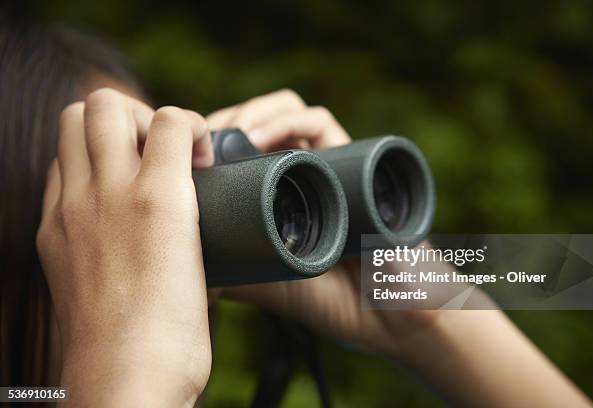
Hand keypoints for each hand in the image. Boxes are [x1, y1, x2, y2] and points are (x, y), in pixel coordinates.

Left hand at [37, 88, 213, 406]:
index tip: (201, 156)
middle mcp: (109, 194)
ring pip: (70, 124)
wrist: (127, 378)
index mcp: (160, 200)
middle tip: (158, 147)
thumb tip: (196, 196)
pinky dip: (82, 167)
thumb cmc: (178, 332)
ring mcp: (71, 211)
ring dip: (104, 130)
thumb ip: (200, 217)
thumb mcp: (210, 263)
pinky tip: (105, 197)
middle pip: (105, 103)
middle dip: (140, 113)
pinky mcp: (50, 232)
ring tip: (129, 162)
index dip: (194, 126)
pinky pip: (58, 171)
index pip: (172, 118)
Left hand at [207, 89, 440, 359]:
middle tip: (200, 139)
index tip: (184, 155)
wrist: (387, 313)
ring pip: (284, 108)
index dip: (208, 143)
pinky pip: (319, 121)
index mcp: (278, 192)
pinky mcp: (354, 159)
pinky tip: (260, 138)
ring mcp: (327, 163)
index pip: (238, 147)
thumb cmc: (331, 301)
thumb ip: (230, 268)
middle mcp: (301, 171)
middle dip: (224, 121)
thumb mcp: (265, 282)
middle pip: (257, 120)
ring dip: (252, 112)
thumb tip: (185, 258)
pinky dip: (287, 120)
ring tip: (230, 136)